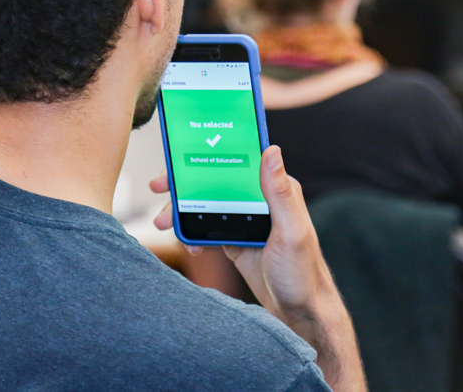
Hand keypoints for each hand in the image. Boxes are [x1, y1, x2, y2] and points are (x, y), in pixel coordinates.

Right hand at [150, 146, 365, 391]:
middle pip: (215, 181)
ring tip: (162, 222)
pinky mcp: (234, 239)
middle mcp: (259, 200)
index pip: (238, 161)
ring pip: (205, 204)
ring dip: (182, 210)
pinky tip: (189, 246)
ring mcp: (244, 219)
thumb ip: (279, 192)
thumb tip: (271, 150)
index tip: (182, 154)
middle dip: (184, 183)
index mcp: (276, 189)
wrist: (299, 312)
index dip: (209, 154)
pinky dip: (192, 234)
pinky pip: (206, 228)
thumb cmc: (303, 272)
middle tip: (159, 187)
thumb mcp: (291, 231)